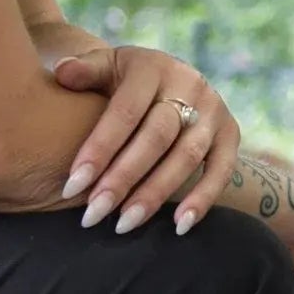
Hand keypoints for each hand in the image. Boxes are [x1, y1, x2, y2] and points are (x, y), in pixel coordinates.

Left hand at [48, 43, 239, 233]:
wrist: (170, 78)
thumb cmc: (125, 82)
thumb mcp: (106, 67)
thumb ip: (84, 70)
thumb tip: (62, 73)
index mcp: (152, 67)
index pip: (124, 112)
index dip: (98, 149)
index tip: (72, 186)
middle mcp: (189, 84)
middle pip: (155, 138)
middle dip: (122, 179)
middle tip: (93, 214)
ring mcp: (214, 110)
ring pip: (185, 158)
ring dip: (155, 194)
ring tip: (124, 225)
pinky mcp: (231, 134)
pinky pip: (221, 171)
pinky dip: (203, 200)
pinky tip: (179, 226)